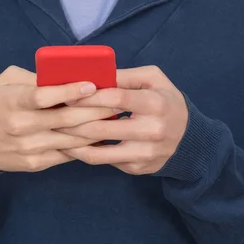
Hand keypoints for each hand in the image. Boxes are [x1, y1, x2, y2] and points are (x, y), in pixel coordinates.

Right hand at [0, 66, 117, 171]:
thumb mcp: (4, 82)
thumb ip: (33, 79)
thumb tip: (66, 75)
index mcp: (12, 102)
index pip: (43, 96)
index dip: (69, 91)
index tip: (92, 85)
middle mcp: (21, 127)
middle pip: (65, 119)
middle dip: (95, 110)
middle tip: (117, 101)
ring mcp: (30, 148)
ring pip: (71, 139)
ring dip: (96, 129)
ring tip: (115, 117)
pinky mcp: (36, 164)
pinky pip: (67, 154)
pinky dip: (85, 145)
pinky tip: (100, 136)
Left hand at [58, 66, 188, 174]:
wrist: (190, 140)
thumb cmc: (167, 102)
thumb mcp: (155, 80)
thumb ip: (126, 76)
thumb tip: (94, 75)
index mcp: (156, 103)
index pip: (115, 99)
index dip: (88, 97)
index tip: (67, 96)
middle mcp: (151, 131)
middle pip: (102, 128)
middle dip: (73, 123)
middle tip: (53, 117)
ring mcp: (144, 154)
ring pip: (99, 153)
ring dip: (73, 144)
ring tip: (56, 135)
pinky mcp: (138, 168)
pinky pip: (106, 162)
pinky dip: (87, 154)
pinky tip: (73, 145)